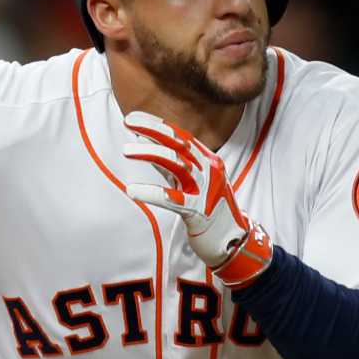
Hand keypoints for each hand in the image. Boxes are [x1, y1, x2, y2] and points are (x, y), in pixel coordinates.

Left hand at [121, 113, 274, 285]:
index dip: (158, 125)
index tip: (134, 118)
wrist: (232, 240)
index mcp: (208, 161)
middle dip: (154, 131)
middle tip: (128, 122)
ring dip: (150, 153)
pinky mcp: (199, 211)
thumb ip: (170, 165)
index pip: (182, 137)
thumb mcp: (189, 182)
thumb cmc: (207, 210)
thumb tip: (145, 143)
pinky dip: (152, 193)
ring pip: (178, 164)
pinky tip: (133, 190)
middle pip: (180, 145)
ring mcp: (206, 189)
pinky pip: (173, 199)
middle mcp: (210, 170)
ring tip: (126, 149)